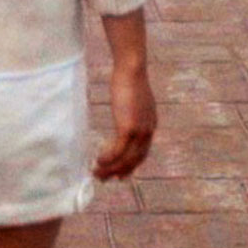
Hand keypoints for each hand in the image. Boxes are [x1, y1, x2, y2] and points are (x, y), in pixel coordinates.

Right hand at [93, 63, 155, 179]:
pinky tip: (98, 161)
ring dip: (110, 169)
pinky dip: (108, 159)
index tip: (120, 174)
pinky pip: (118, 151)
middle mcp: (148, 132)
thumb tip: (125, 110)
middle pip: (134, 160)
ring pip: (125, 159)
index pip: (142, 153)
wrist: (132, 69)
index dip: (131, 165)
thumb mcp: (134, 99)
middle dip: (119, 172)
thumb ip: (132, 109)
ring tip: (97, 173)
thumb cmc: (129, 78)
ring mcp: (139, 132)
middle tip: (105, 179)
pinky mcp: (128, 129)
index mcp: (150, 125)